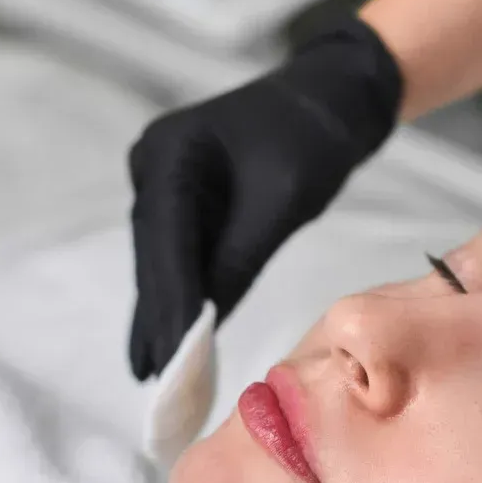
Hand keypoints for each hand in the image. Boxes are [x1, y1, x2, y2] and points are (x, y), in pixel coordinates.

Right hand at [127, 18, 401, 379]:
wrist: (329, 95)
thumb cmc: (314, 138)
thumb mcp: (282, 203)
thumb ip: (238, 259)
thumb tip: (204, 323)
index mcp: (170, 153)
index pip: (166, 245)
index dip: (167, 309)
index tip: (168, 365)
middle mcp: (152, 163)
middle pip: (155, 256)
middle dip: (160, 320)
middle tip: (159, 387)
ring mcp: (161, 177)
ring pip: (161, 259)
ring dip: (164, 313)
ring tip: (159, 376)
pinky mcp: (180, 193)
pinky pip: (177, 251)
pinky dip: (181, 292)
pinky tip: (172, 338)